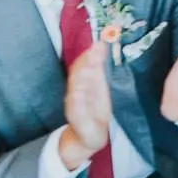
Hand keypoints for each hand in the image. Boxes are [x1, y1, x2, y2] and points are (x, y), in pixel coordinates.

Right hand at [58, 38, 112, 170]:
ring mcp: (76, 106)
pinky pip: (75, 110)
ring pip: (76, 90)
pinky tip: (76, 94)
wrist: (88, 136)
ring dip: (81, 78)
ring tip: (89, 65)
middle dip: (87, 61)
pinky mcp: (78, 120)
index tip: (101, 42)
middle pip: (80, 74)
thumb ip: (98, 68)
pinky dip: (75, 102)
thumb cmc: (95, 108)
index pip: (84, 65)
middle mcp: (77, 92)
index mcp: (85, 83)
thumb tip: (102, 45)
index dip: (91, 54)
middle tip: (97, 48)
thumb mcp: (98, 86)